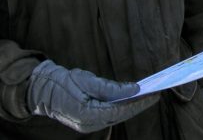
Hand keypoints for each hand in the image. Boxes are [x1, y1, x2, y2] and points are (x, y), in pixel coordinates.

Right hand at [26, 60, 157, 132]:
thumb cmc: (64, 83)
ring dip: (133, 107)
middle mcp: (89, 124)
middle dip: (140, 105)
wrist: (43, 91)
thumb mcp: (88, 80)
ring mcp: (89, 125)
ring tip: (149, 95)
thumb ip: (112, 88)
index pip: (120, 111)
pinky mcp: (89, 122)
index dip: (139, 103)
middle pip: (122, 116)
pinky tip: (133, 100)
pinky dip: (123, 108)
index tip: (154, 94)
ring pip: (117, 117)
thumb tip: (135, 89)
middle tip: (157, 93)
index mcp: (87, 114)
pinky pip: (111, 116)